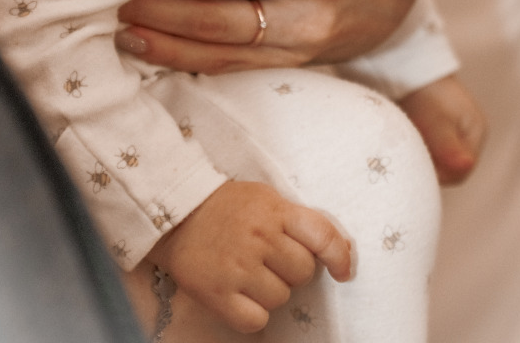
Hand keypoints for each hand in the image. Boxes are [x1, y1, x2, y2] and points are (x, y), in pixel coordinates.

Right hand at [150, 181, 351, 333]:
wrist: (175, 212)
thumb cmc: (226, 206)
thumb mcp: (264, 198)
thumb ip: (295, 219)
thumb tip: (336, 249)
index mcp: (275, 210)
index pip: (322, 235)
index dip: (340, 256)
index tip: (343, 271)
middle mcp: (260, 237)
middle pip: (302, 272)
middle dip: (291, 269)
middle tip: (269, 259)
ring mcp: (238, 266)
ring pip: (281, 298)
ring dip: (269, 291)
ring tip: (248, 272)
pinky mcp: (218, 293)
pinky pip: (256, 321)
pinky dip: (251, 313)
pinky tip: (239, 294)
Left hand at [400, 74, 486, 184]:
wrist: (408, 64)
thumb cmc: (426, 91)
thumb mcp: (437, 121)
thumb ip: (449, 147)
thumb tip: (465, 167)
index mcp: (476, 132)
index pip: (461, 171)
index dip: (440, 174)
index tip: (418, 165)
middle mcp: (467, 133)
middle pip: (450, 166)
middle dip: (430, 166)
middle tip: (410, 157)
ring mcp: (453, 129)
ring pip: (439, 158)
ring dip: (422, 156)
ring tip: (406, 146)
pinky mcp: (436, 126)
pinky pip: (429, 147)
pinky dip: (418, 147)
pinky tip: (405, 140)